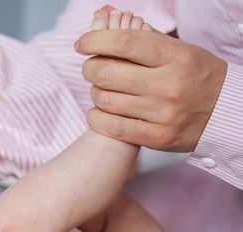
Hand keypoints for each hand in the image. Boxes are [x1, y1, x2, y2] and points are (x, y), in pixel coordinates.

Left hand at [75, 25, 227, 150]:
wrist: (229, 112)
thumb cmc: (197, 75)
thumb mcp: (180, 49)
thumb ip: (142, 36)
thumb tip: (105, 15)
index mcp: (176, 56)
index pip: (124, 42)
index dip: (95, 40)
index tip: (82, 43)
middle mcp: (170, 84)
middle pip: (107, 73)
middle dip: (90, 67)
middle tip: (92, 67)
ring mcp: (164, 113)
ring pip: (105, 100)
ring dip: (95, 92)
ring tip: (102, 88)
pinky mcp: (159, 137)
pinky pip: (112, 127)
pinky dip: (97, 117)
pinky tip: (100, 110)